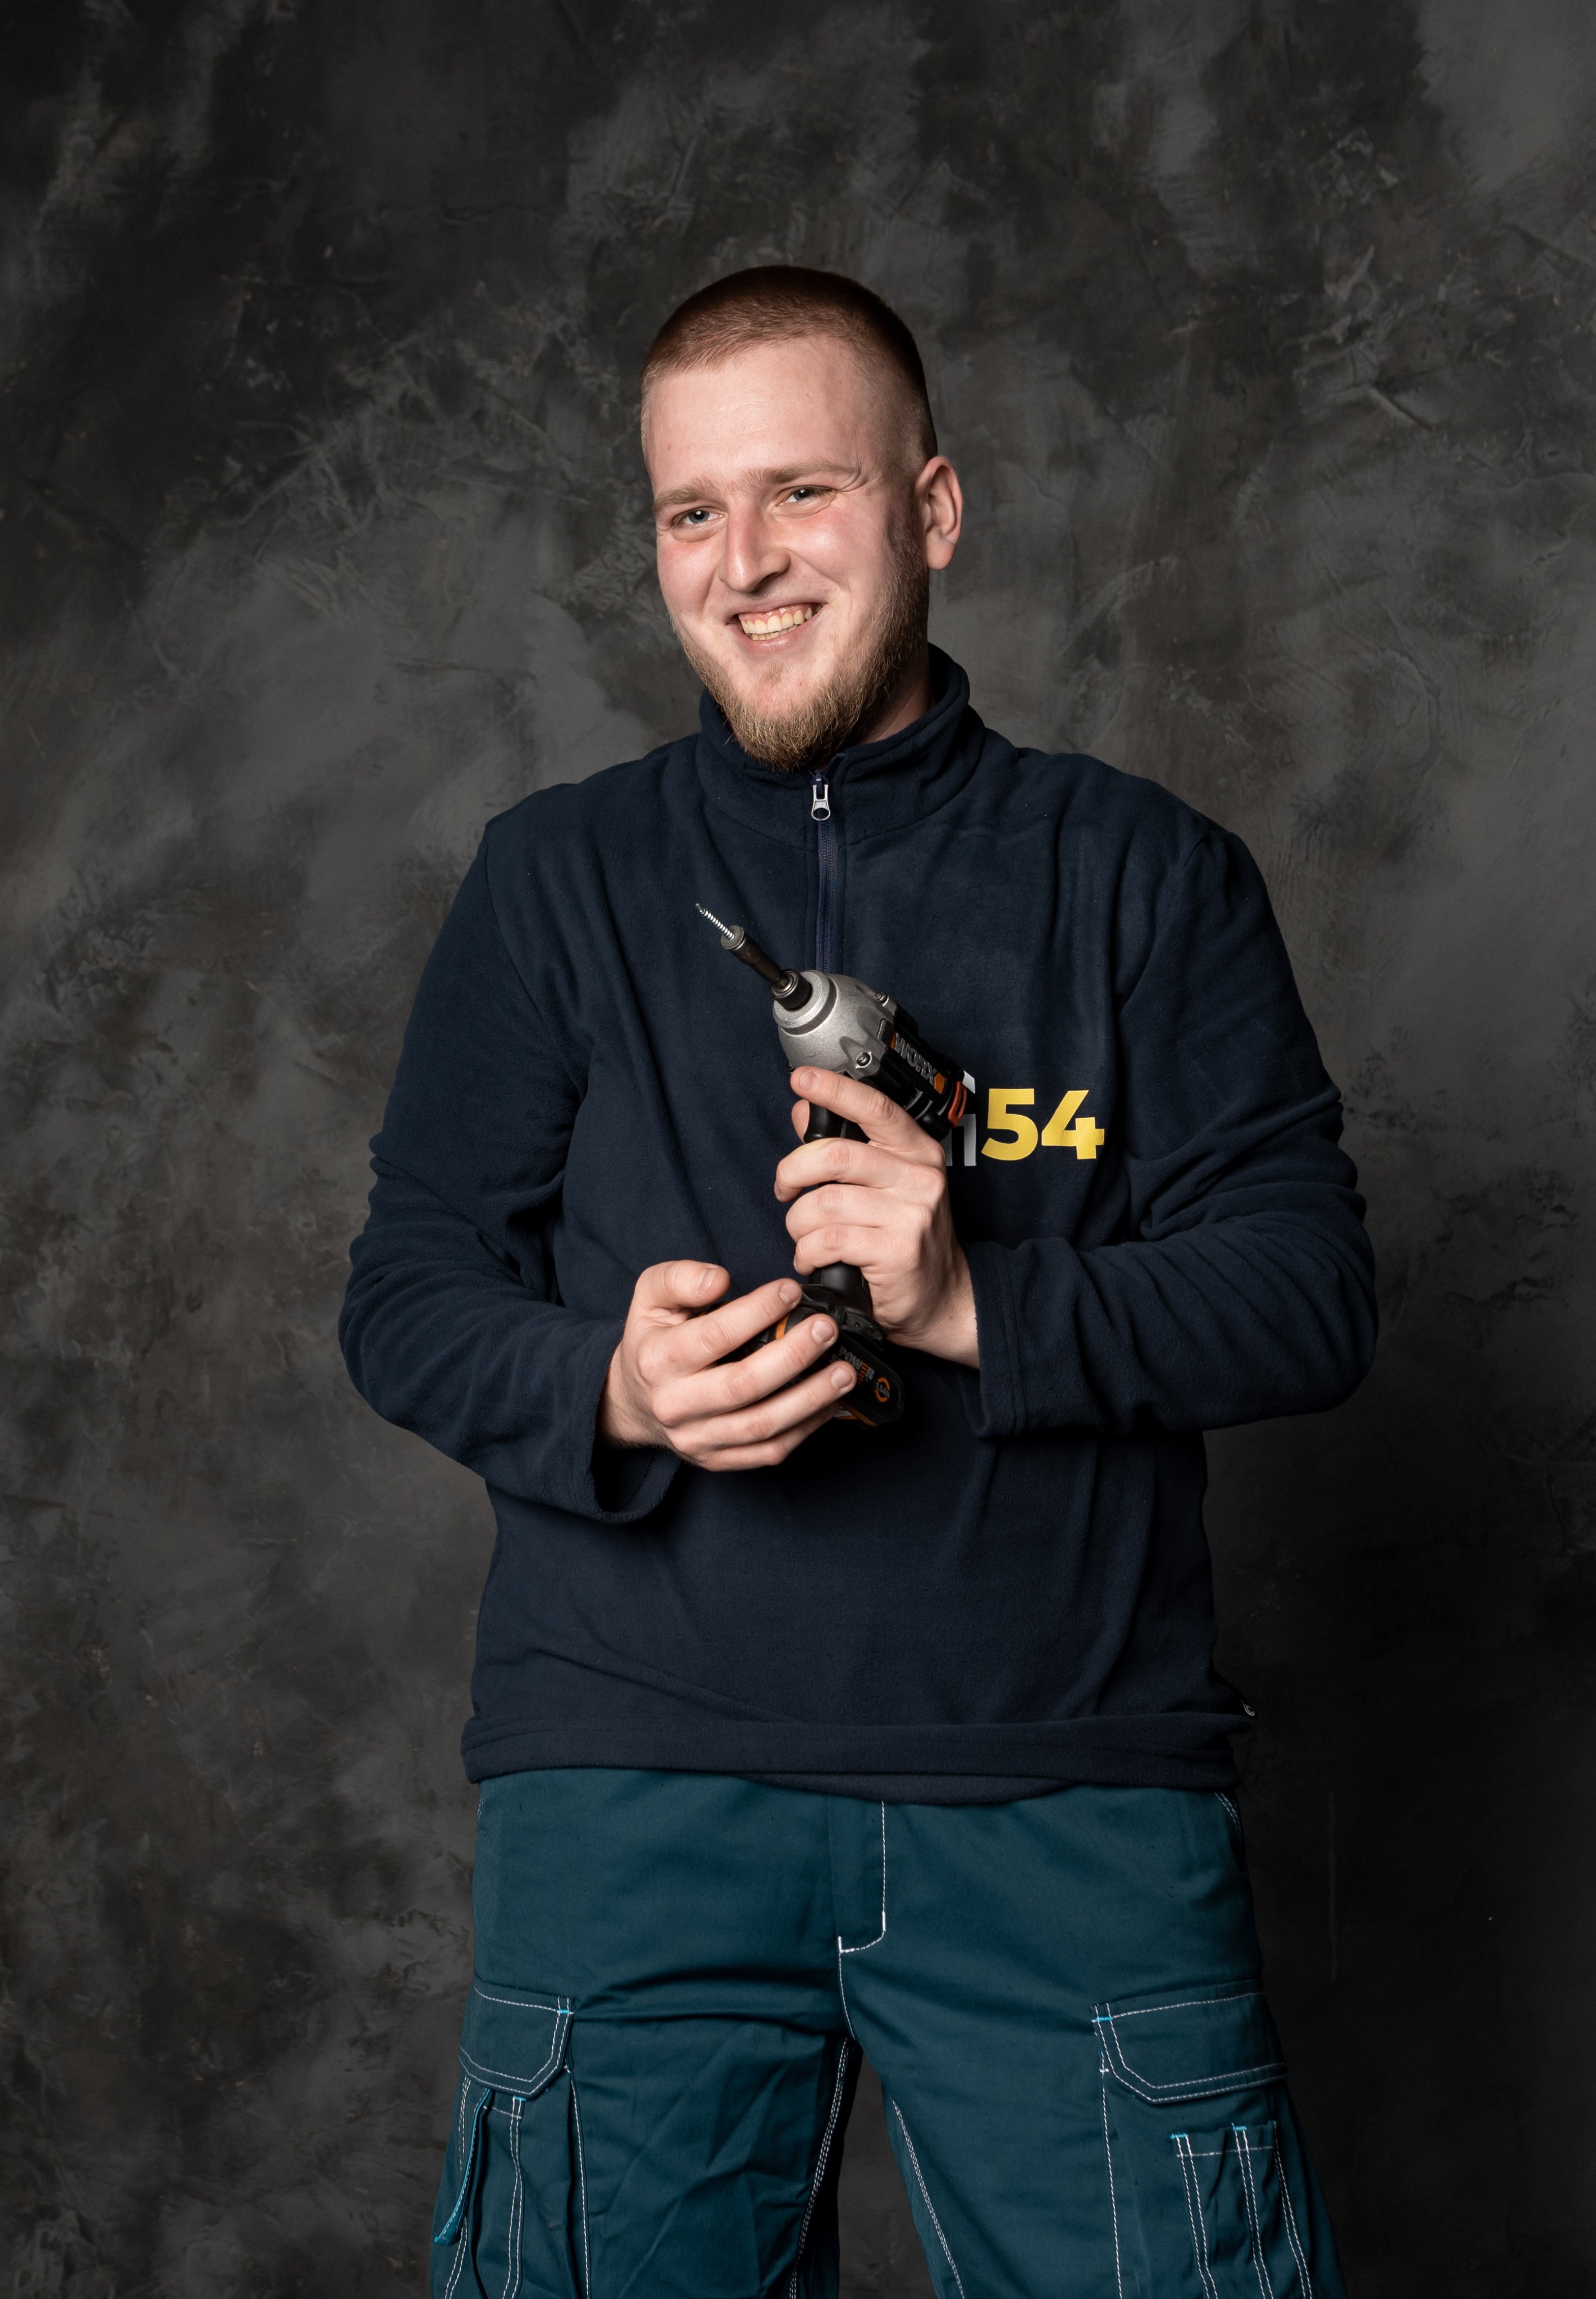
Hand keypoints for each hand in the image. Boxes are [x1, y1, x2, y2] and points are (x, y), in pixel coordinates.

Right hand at [599, 1260, 857, 1469]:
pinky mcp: (718, 1460)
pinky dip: (806, 1430)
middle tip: (826, 1330)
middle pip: (743, 1385)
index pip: (715, 1335)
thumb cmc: (653, 1341)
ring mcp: (697, 1438)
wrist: (633, 1402)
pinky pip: (768, 1451)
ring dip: (810, 1399)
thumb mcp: (650, 1297)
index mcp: (658, 1360)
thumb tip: (718, 1279)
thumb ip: (679, 1278)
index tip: (791, 1290)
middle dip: (793, 1356)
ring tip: (843, 1372)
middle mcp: (675, 1404)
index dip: (758, 1311)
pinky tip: (830, 1404)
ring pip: (762, 1425)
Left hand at [776, 1069, 978, 1366]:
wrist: (942, 1297)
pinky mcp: (898, 1251)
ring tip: (804, 1236)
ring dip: (798, 1223)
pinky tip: (812, 1258)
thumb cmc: (905, 1238)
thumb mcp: (883, 1185)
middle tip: (784, 1190)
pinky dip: (807, 1252)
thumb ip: (844, 1147)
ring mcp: (912, 1214)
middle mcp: (920, 1177)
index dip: (836, 1090)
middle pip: (836, 1156)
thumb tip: (803, 1109)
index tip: (802, 1079)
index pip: (876, 1108)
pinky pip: (829, 1240)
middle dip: (792, 1172)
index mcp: (917, 1152)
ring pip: (825, 1203)